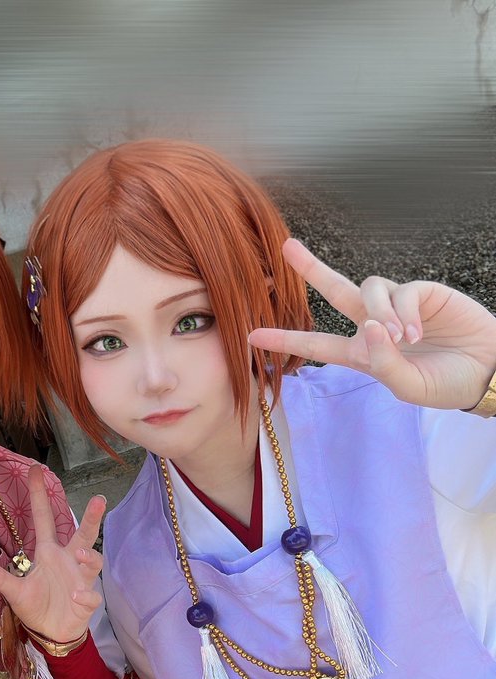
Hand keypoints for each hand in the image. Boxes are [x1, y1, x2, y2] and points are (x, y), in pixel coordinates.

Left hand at [0, 466, 105, 642]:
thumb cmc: (37, 607)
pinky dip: (85, 595)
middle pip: (83, 534)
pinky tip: (77, 596)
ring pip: (93, 561)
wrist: (52, 633)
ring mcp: (80, 580)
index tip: (36, 469)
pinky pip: (89, 595)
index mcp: (49, 553)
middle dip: (92, 517)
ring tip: (82, 555)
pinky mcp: (86, 601)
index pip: (45, 518)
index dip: (40, 495)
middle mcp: (69, 561)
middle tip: (99, 499)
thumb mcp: (14, 592)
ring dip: (90, 557)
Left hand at [248, 238, 495, 411]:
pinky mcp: (420, 292)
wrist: (485, 370)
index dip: (285, 339)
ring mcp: (396, 306)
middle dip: (312, 268)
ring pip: (368, 290)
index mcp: (362, 354)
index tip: (251, 335)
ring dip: (379, 313)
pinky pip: (400, 292)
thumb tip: (366, 326)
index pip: (317, 345)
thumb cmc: (445, 383)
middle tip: (287, 248)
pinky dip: (403, 312)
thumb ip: (383, 362)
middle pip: (336, 291)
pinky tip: (416, 333)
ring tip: (402, 338)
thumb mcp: (408, 386)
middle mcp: (374, 325)